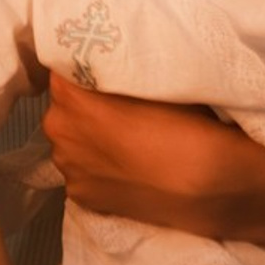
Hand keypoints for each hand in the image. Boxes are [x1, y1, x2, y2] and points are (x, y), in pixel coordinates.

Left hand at [43, 72, 230, 233]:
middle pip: (63, 107)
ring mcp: (67, 166)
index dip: (81, 70)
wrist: (208, 184)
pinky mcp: (80, 196)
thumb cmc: (181, 124)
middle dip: (82, 106)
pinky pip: (81, 171)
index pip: (60, 69)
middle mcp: (57, 129)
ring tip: (123, 143)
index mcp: (67, 95)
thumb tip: (102, 67)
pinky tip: (123, 170)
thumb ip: (112, 73)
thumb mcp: (146, 82)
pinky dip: (95, 168)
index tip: (99, 74)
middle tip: (115, 110)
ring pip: (71, 141)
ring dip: (87, 138)